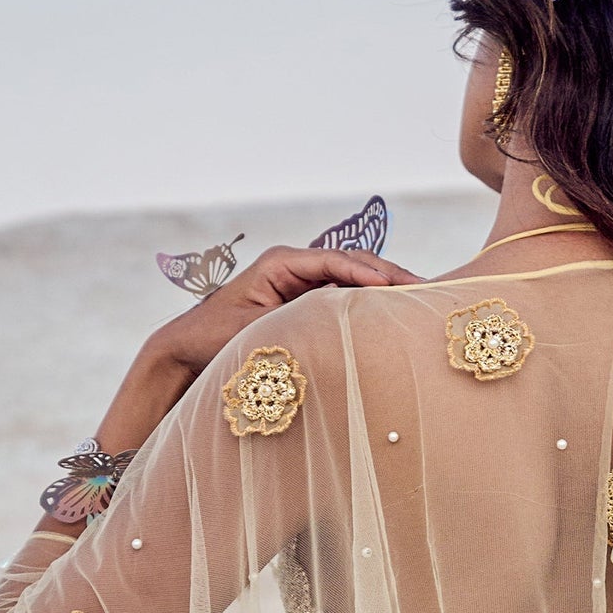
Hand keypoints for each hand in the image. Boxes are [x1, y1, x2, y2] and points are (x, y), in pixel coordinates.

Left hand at [146, 245, 419, 378]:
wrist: (186, 352)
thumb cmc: (213, 340)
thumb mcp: (255, 332)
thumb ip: (295, 324)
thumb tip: (336, 326)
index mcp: (280, 263)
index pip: (336, 260)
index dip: (368, 272)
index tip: (396, 286)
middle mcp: (294, 267)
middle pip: (352, 264)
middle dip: (388, 277)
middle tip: (425, 291)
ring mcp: (301, 284)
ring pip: (353, 280)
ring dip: (384, 291)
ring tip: (419, 303)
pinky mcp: (305, 304)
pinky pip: (344, 299)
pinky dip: (368, 305)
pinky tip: (392, 317)